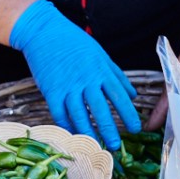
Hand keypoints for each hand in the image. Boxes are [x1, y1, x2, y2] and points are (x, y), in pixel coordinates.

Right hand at [10, 0, 140, 148]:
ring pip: (79, 115)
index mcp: (101, 70)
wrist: (44, 32)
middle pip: (100, 109)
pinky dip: (67, 126)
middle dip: (109, 129)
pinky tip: (73, 135)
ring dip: (88, 133)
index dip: (128, 114)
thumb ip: (117, 75)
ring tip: (95, 146)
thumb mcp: (101, 54)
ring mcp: (67, 86)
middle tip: (116, 146)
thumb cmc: (74, 42)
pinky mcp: (50, 90)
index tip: (135, 128)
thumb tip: (133, 95)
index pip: (119, 96)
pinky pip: (59, 113)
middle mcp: (86, 80)